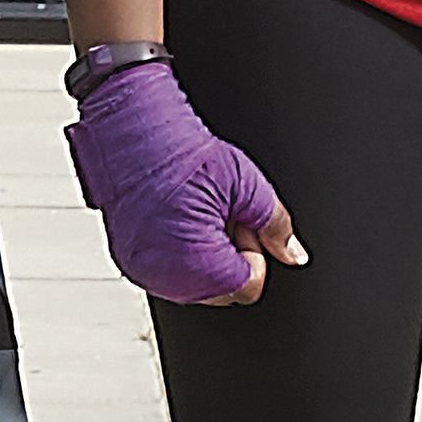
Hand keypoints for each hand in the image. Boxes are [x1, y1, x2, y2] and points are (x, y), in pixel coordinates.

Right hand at [69, 54, 305, 305]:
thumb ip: (277, 225)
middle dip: (231, 254)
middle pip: (223, 290)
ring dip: (206, 254)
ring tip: (199, 211)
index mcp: (199, 265)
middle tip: (222, 211)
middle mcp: (167, 277)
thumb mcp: (245, 183)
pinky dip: (180, 252)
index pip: (249, 286)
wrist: (129, 131)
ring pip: (196, 284)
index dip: (255, 251)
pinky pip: (169, 273)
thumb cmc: (178, 151)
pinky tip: (177, 216)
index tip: (243, 219)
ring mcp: (144, 271)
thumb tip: (293, 254)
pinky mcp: (129, 261)